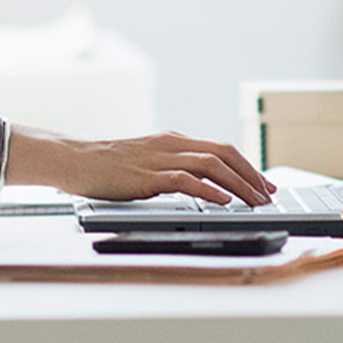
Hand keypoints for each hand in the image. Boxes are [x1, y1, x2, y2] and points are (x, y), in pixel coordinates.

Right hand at [35, 129, 276, 205]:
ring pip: (211, 165)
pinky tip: (223, 202)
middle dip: (251, 174)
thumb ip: (170, 168)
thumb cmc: (106, 165)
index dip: (247, 166)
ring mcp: (159, 158)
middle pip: (223, 153)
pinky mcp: (146, 175)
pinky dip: (209, 190)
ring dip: (238, 184)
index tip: (264, 183)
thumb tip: (199, 186)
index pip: (220, 149)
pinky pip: (186, 180)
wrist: (73, 159)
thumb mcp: (145, 161)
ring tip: (254, 202)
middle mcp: (170, 144)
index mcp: (172, 140)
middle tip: (269, 194)